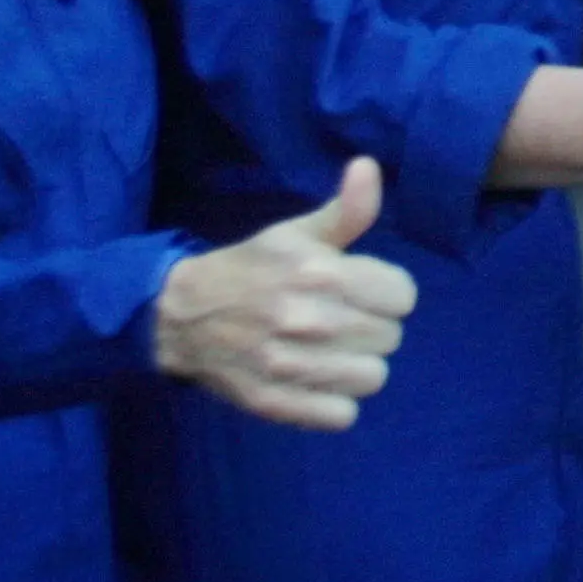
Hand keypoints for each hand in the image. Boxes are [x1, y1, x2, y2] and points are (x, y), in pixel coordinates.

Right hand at [155, 157, 419, 429]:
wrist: (180, 316)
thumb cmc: (251, 268)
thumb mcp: (296, 233)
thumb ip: (346, 210)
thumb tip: (368, 166)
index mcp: (320, 272)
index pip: (403, 297)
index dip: (387, 293)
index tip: (363, 291)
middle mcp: (308, 319)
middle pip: (390, 338)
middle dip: (372, 327)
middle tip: (341, 319)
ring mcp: (289, 366)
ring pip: (372, 378)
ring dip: (357, 366)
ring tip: (331, 351)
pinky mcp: (274, 403)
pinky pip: (342, 415)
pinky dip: (333, 402)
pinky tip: (314, 379)